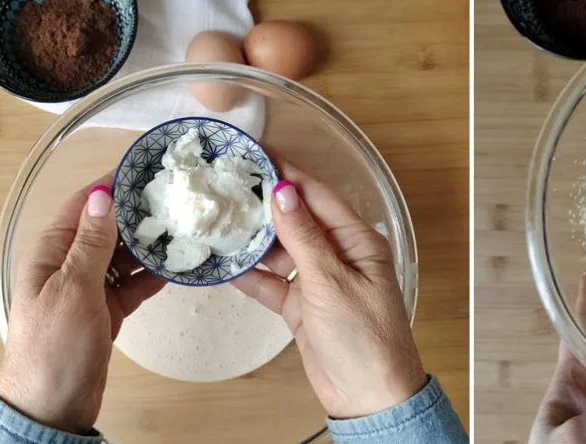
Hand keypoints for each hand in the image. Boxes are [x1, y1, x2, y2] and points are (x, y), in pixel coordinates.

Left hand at [0, 178, 165, 432]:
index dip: (113, 184)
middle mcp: (67, 265)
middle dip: (138, 212)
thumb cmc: (52, 349)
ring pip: (123, 256)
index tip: (145, 168)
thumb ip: (89, 244)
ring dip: (149, 243)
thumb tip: (102, 197)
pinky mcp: (104, 312)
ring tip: (184, 226)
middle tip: (177, 196)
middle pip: (107, 227)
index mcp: (50, 252)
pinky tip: (177, 266)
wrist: (51, 406)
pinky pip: (131, 285)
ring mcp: (86, 289)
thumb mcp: (73, 289)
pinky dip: (152, 276)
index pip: (84, 205)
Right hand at [230, 161, 426, 418]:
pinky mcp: (302, 307)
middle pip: (295, 219)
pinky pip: (271, 283)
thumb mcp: (331, 282)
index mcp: (357, 241)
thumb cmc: (365, 338)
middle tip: (226, 182)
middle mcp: (338, 255)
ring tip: (217, 219)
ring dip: (252, 239)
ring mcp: (318, 281)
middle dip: (263, 202)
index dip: (286, 171)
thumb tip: (283, 191)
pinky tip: (222, 264)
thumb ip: (304, 237)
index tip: (256, 152)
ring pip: (279, 250)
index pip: (317, 195)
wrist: (368, 397)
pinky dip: (249, 276)